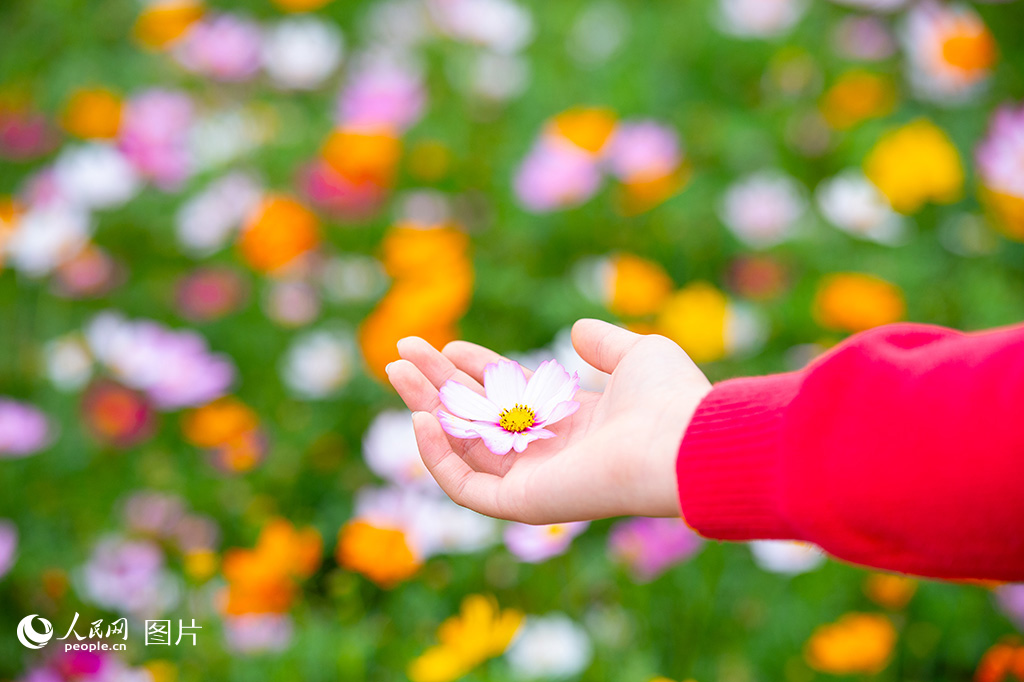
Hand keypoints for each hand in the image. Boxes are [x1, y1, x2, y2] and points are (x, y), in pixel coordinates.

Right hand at [386, 319, 711, 523]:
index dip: (477, 371)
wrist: (682, 444)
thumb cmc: (668, 399)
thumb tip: (576, 331)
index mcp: (573, 422)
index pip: (511, 398)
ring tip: (396, 371)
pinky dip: (438, 458)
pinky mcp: (523, 503)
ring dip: (426, 411)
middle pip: (478, 421)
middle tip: (402, 355)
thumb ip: (604, 344)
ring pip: (463, 449)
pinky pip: (465, 487)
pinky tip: (421, 419)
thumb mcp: (636, 354)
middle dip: (439, 386)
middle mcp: (550, 454)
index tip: (450, 346)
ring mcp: (534, 480)